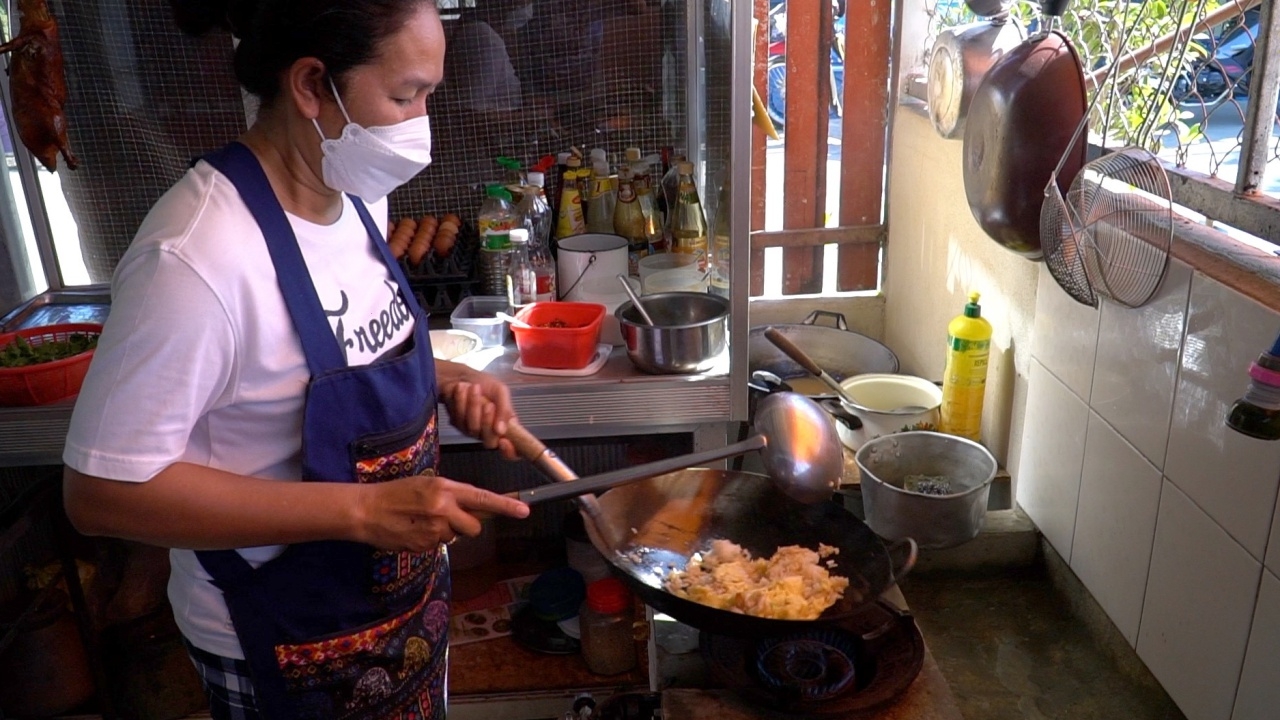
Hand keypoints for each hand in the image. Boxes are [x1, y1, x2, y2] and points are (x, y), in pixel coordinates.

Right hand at [353, 474, 528, 551]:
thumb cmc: (396, 493)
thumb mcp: (426, 484)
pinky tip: (414, 531)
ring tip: (422, 522)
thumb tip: (476, 506)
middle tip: (444, 517)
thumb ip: (452, 494)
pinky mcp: (424, 546)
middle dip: (465, 525)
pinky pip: (439, 546)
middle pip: (474, 526)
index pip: (482, 498)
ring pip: (455, 537)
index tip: (524, 510)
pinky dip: (430, 540)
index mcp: (445, 488)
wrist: (367, 510)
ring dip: (445, 532)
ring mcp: (434, 530)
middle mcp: (443, 509)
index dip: (505, 505)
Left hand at [439, 364, 519, 459]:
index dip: (510, 452)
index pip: (513, 451)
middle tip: (488, 404)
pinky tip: (462, 389)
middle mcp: (490, 433)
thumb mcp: (501, 392)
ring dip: (473, 406)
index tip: (504, 441)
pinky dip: (461, 402)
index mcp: (506, 427)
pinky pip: (459, 420)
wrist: (464, 376)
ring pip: (473, 429)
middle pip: (490, 442)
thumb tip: (502, 430)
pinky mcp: (458, 425)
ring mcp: (473, 431)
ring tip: (474, 387)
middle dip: (488, 422)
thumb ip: (505, 410)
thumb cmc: (486, 385)